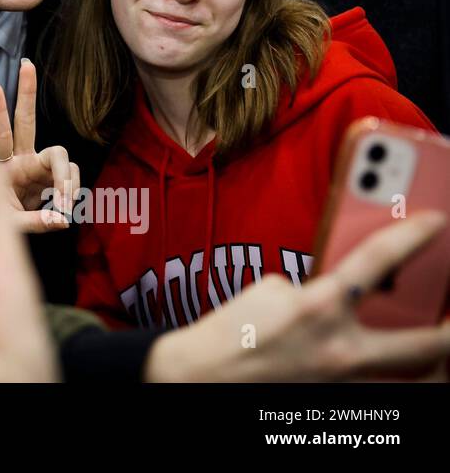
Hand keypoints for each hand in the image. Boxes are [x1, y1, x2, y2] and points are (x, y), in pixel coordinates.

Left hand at [0, 59, 78, 233]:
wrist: (8, 236)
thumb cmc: (4, 226)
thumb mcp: (13, 225)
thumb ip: (38, 221)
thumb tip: (62, 218)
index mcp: (2, 167)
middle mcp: (21, 160)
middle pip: (25, 121)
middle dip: (26, 93)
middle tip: (27, 65)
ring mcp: (38, 166)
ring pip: (62, 157)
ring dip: (67, 180)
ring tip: (65, 205)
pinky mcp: (53, 177)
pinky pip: (70, 177)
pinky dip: (72, 191)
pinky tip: (66, 208)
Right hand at [146, 212, 449, 381]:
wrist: (201, 377)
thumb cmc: (228, 333)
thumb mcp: (269, 293)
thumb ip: (312, 289)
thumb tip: (339, 296)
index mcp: (318, 306)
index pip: (377, 260)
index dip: (413, 235)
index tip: (436, 222)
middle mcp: (339, 348)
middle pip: (427, 346)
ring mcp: (342, 383)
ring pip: (413, 380)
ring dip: (430, 365)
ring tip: (435, 345)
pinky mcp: (336, 404)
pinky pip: (377, 390)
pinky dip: (387, 379)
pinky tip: (392, 369)